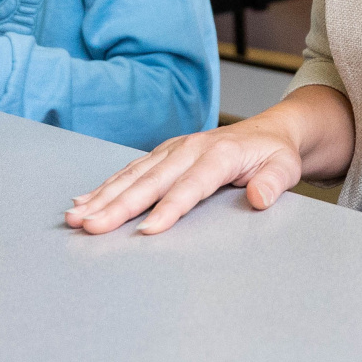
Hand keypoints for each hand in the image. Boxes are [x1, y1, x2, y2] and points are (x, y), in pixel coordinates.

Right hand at [67, 111, 305, 234]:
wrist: (270, 130)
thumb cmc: (275, 154)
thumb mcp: (286, 168)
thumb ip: (273, 182)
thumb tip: (259, 198)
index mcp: (220, 155)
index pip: (191, 186)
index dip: (170, 209)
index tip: (148, 230)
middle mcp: (190, 149)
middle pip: (151, 182)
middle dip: (118, 206)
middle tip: (90, 227)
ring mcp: (174, 149)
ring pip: (133, 176)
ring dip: (102, 197)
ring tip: (76, 217)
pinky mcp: (164, 154)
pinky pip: (131, 171)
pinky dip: (106, 186)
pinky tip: (84, 200)